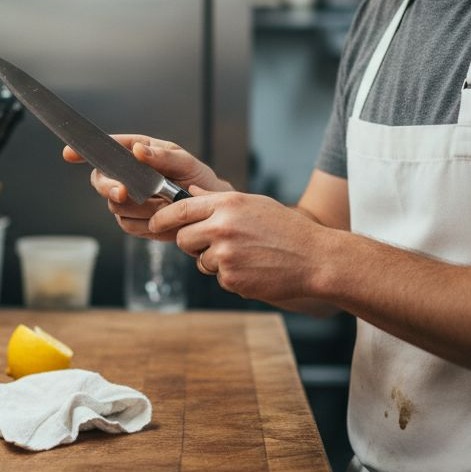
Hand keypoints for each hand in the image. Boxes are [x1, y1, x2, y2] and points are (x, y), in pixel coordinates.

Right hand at [63, 134, 231, 241]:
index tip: (70, 154)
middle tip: (124, 193)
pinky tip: (162, 219)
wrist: (209, 213)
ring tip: (165, 204)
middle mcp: (128, 175)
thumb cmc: (199, 181)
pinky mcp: (132, 221)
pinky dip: (146, 224)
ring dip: (140, 208)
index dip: (85, 151)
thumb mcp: (186, 163)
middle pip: (101, 180)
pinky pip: (128, 225)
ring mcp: (128, 199)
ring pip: (115, 206)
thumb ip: (162, 157)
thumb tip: (137, 150)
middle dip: (110, 188)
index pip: (106, 149)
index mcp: (138, 152)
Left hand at [149, 186, 334, 303]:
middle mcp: (222, 227)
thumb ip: (218, 200)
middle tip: (210, 244)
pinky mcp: (231, 278)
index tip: (155, 223)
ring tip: (246, 255)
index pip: (181, 208)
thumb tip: (190, 192)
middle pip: (183, 238)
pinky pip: (219, 278)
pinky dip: (232, 276)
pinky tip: (254, 268)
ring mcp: (226, 254)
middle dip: (191, 243)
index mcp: (227, 204)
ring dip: (215, 261)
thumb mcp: (253, 204)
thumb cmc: (287, 230)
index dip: (163, 218)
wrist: (316, 259)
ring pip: (201, 261)